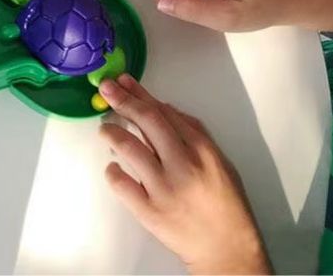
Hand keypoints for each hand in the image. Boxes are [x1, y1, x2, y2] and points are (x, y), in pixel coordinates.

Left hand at [99, 75, 270, 274]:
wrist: (227, 251)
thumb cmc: (225, 203)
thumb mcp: (220, 162)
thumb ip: (194, 133)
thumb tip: (163, 107)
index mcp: (202, 150)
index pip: (165, 113)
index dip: (141, 94)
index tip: (124, 82)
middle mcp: (182, 165)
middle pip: (147, 122)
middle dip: (123, 100)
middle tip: (105, 89)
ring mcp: (163, 188)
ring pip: (130, 148)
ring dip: (112, 132)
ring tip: (104, 129)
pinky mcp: (149, 212)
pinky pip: (122, 185)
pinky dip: (113, 172)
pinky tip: (112, 166)